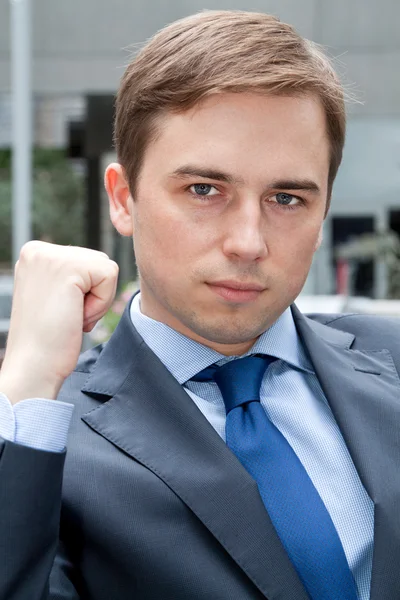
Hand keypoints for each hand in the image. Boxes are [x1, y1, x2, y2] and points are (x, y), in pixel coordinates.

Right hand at [0, 241, 118, 403]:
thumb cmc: (47, 341)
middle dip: (93, 295)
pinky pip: (110, 275)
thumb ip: (72, 276)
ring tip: (69, 316)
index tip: (60, 311)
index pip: (86, 261)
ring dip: (98, 300)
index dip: (85, 292)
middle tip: (66, 316)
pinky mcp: (67, 268)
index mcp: (34, 254)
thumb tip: (102, 268)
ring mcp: (50, 256)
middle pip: (99, 262)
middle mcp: (38, 250)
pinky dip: (101, 302)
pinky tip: (75, 315)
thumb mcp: (55, 296)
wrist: (33, 367)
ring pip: (107, 269)